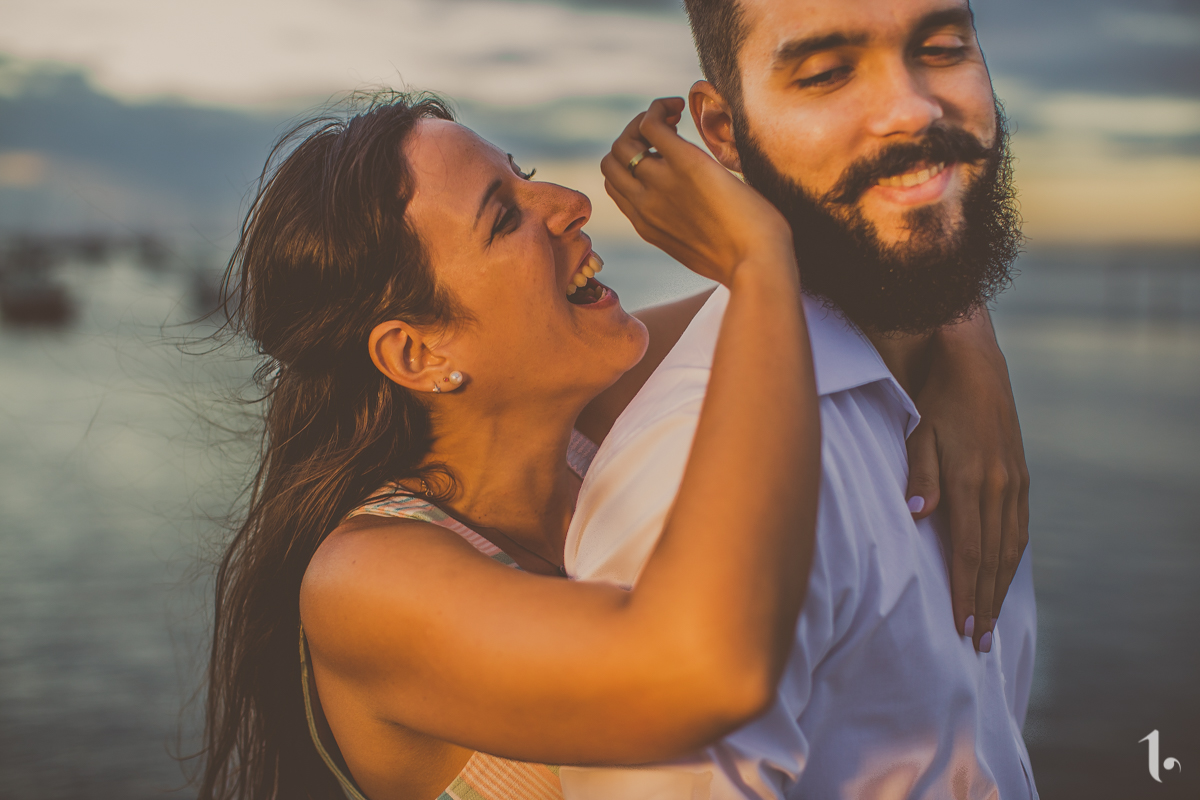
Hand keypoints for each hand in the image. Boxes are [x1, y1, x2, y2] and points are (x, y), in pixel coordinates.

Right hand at [600, 98, 793, 285]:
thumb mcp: (700, 249)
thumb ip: (686, 229)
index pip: (615, 186)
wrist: (756, 264)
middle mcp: (644, 204)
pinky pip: (651, 124)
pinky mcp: (684, 163)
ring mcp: (660, 183)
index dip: (631, 165)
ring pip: (625, 140)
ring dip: (645, 120)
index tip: (659, 157)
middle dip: (632, 139)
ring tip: (674, 117)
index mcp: (646, 225)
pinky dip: (659, 108)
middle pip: (612, 161)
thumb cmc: (744, 260)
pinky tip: (679, 108)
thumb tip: (703, 215)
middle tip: (666, 133)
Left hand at [906, 309, 1028, 652]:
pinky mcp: (1019, 473)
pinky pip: (1019, 526)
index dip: (966, 592)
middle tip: (978, 642)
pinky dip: (1012, 557)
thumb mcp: (918, 430)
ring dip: (1001, 585)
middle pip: (994, 558)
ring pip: (1012, 546)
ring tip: (991, 620)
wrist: (972, 357)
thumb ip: (919, 475)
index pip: (970, 550)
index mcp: (972, 479)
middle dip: (985, 602)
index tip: (962, 627)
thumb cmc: (933, 394)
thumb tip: (919, 515)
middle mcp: (1000, 485)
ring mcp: (1014, 479)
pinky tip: (1004, 573)